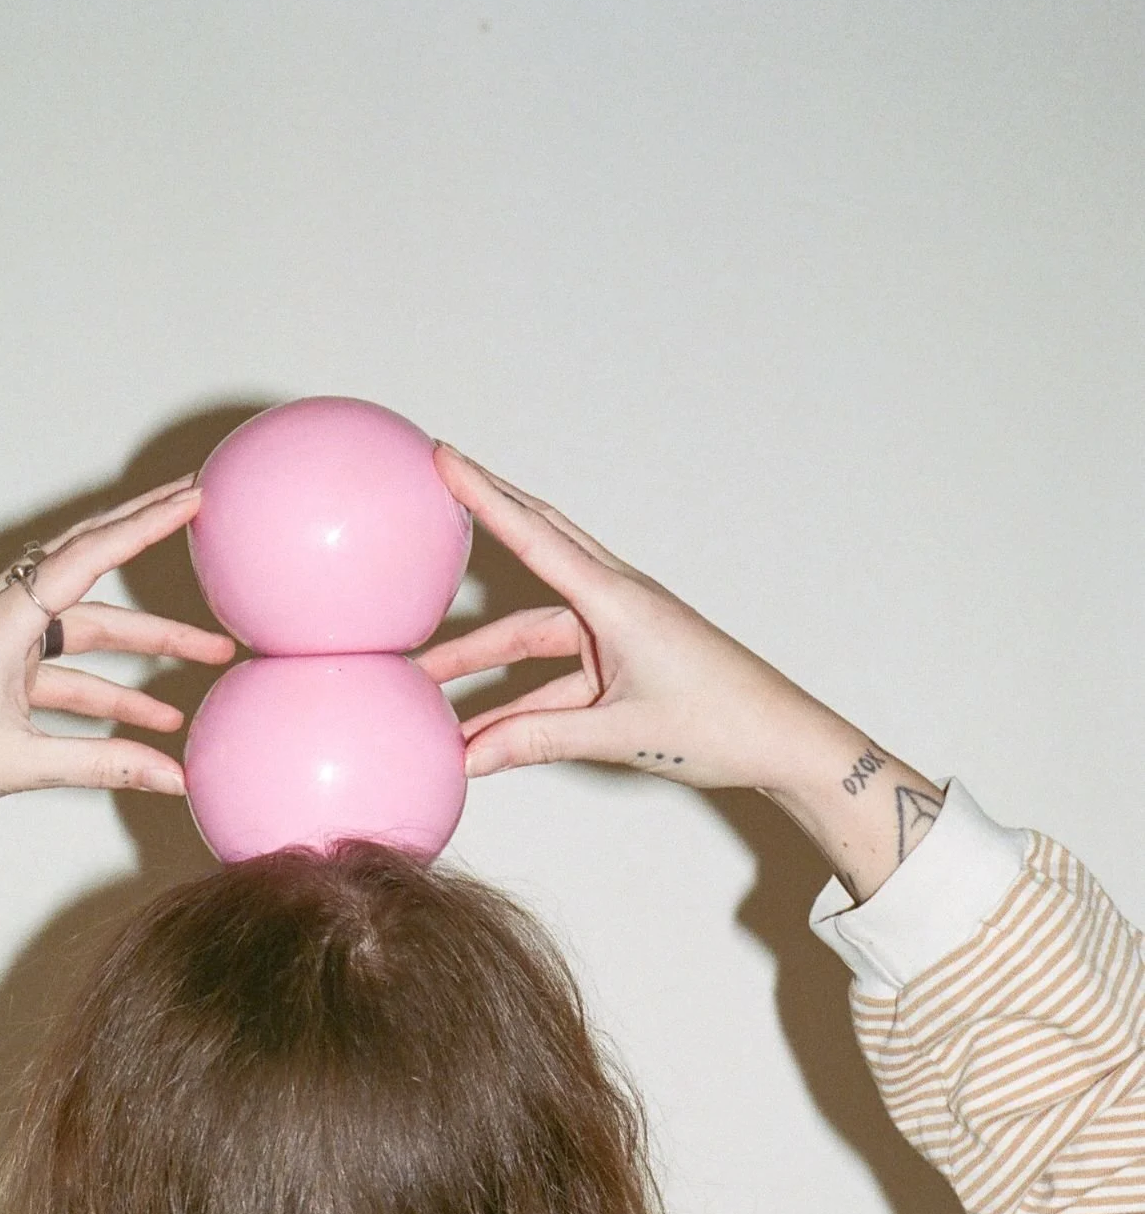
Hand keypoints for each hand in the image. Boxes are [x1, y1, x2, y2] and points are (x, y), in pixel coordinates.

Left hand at [0, 477, 233, 832]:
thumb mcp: (19, 764)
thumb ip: (103, 765)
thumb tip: (173, 777)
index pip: (89, 555)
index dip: (147, 526)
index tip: (192, 499)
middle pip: (91, 569)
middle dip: (149, 543)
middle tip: (200, 511)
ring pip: (87, 630)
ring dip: (145, 646)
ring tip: (211, 652)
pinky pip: (65, 670)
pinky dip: (107, 688)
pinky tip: (152, 718)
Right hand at [420, 449, 845, 793]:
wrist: (784, 742)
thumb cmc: (723, 726)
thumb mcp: (620, 734)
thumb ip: (539, 741)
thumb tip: (470, 755)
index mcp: (619, 601)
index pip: (534, 537)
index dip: (484, 497)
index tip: (446, 458)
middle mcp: (617, 603)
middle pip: (534, 558)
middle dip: (478, 539)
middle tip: (430, 508)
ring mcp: (622, 632)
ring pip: (536, 635)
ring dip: (487, 660)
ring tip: (429, 681)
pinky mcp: (627, 662)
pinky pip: (559, 673)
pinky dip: (523, 698)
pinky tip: (487, 731)